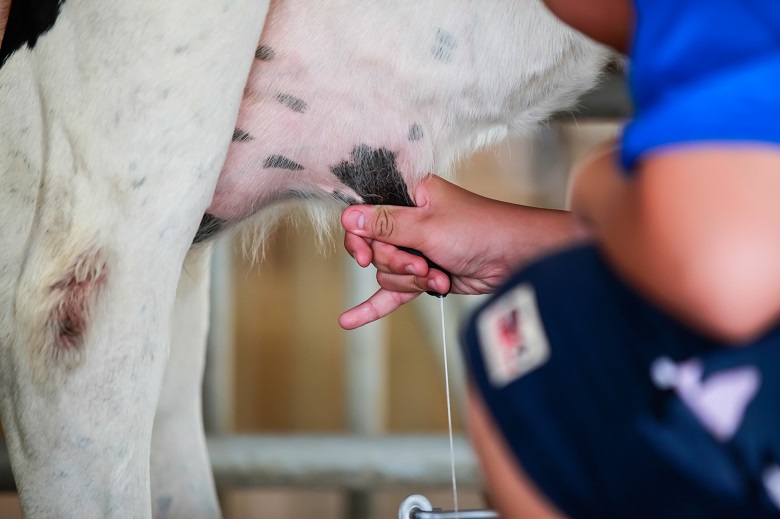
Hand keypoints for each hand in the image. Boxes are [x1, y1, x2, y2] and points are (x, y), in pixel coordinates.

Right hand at [339, 175, 575, 328]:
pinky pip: (392, 292)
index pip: (364, 217)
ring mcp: (415, 250)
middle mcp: (408, 221)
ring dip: (411, 280)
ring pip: (387, 274)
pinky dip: (374, 306)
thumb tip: (348, 217)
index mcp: (408, 196)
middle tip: (422, 264)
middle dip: (398, 263)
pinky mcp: (423, 275)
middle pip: (375, 250)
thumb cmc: (480, 230)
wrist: (514, 257)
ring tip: (438, 275)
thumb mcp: (428, 226)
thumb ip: (386, 225)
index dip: (360, 238)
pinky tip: (350, 320)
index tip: (365, 257)